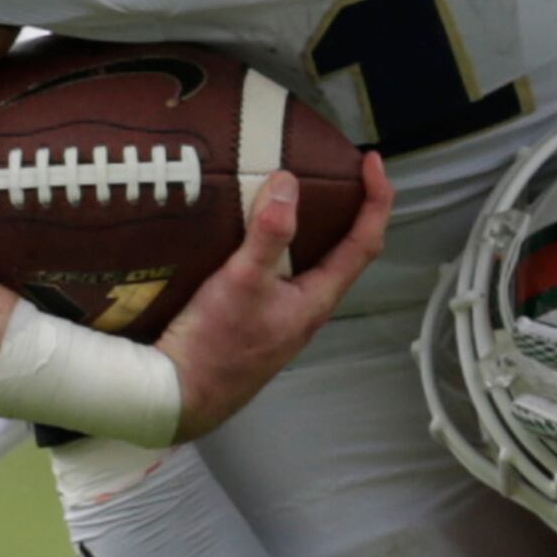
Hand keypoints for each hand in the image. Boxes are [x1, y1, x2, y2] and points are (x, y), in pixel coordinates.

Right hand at [156, 154, 391, 439]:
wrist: (180, 395)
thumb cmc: (216, 345)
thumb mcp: (242, 282)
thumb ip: (268, 234)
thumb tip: (288, 183)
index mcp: (318, 297)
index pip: (365, 242)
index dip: (376, 200)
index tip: (372, 162)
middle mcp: (307, 306)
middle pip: (343, 250)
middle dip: (347, 208)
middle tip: (337, 169)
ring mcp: (283, 313)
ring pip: (309, 261)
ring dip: (310, 224)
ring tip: (295, 189)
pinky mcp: (256, 316)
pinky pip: (278, 270)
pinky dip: (276, 242)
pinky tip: (249, 230)